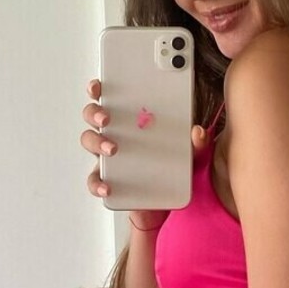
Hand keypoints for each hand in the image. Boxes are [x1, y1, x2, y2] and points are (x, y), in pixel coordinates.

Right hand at [82, 76, 210, 229]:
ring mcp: (109, 158)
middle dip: (96, 113)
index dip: (100, 89)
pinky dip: (97, 183)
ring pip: (91, 142)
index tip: (100, 85)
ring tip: (112, 148)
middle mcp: (115, 135)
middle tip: (107, 117)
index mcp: (132, 122)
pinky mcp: (108, 180)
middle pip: (94, 117)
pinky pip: (95, 180)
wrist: (169, 201)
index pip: (112, 98)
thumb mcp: (190, 153)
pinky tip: (107, 186)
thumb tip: (197, 132)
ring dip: (98, 142)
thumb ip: (196, 144)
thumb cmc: (174, 169)